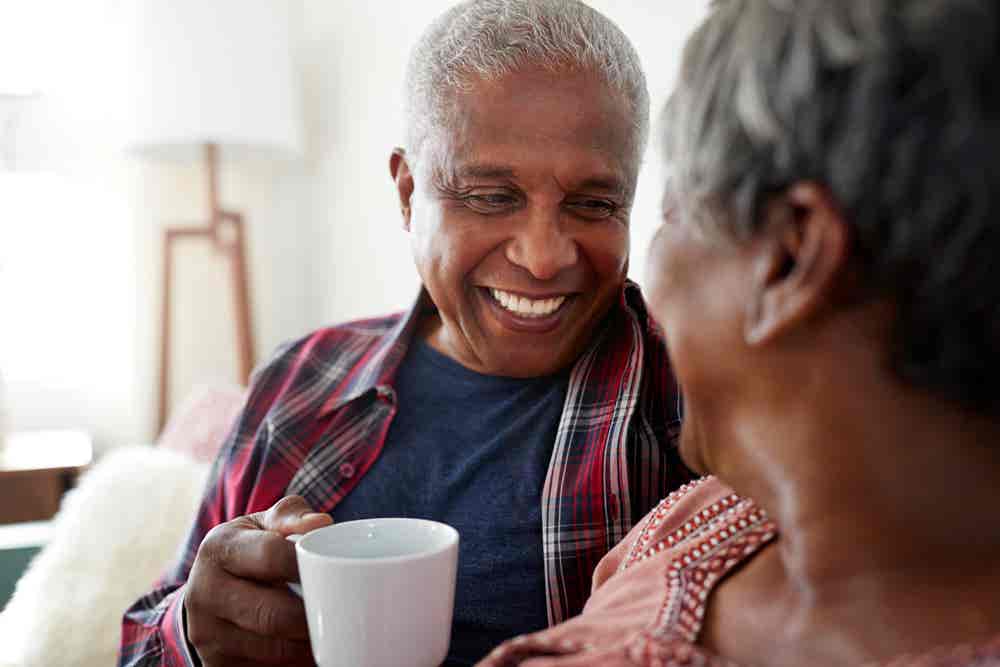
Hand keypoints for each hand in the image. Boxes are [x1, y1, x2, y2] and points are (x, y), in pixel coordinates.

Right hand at [184, 496, 332, 665]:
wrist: (211, 586)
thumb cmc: (251, 548)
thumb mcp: (264, 524)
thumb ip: (291, 516)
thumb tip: (321, 523)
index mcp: (219, 549)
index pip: (272, 556)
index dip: (308, 564)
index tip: (334, 569)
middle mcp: (205, 593)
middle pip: (274, 615)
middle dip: (312, 615)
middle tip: (341, 610)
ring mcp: (207, 634)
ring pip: (274, 650)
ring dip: (307, 643)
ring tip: (328, 628)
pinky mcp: (217, 664)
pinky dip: (293, 661)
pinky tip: (305, 646)